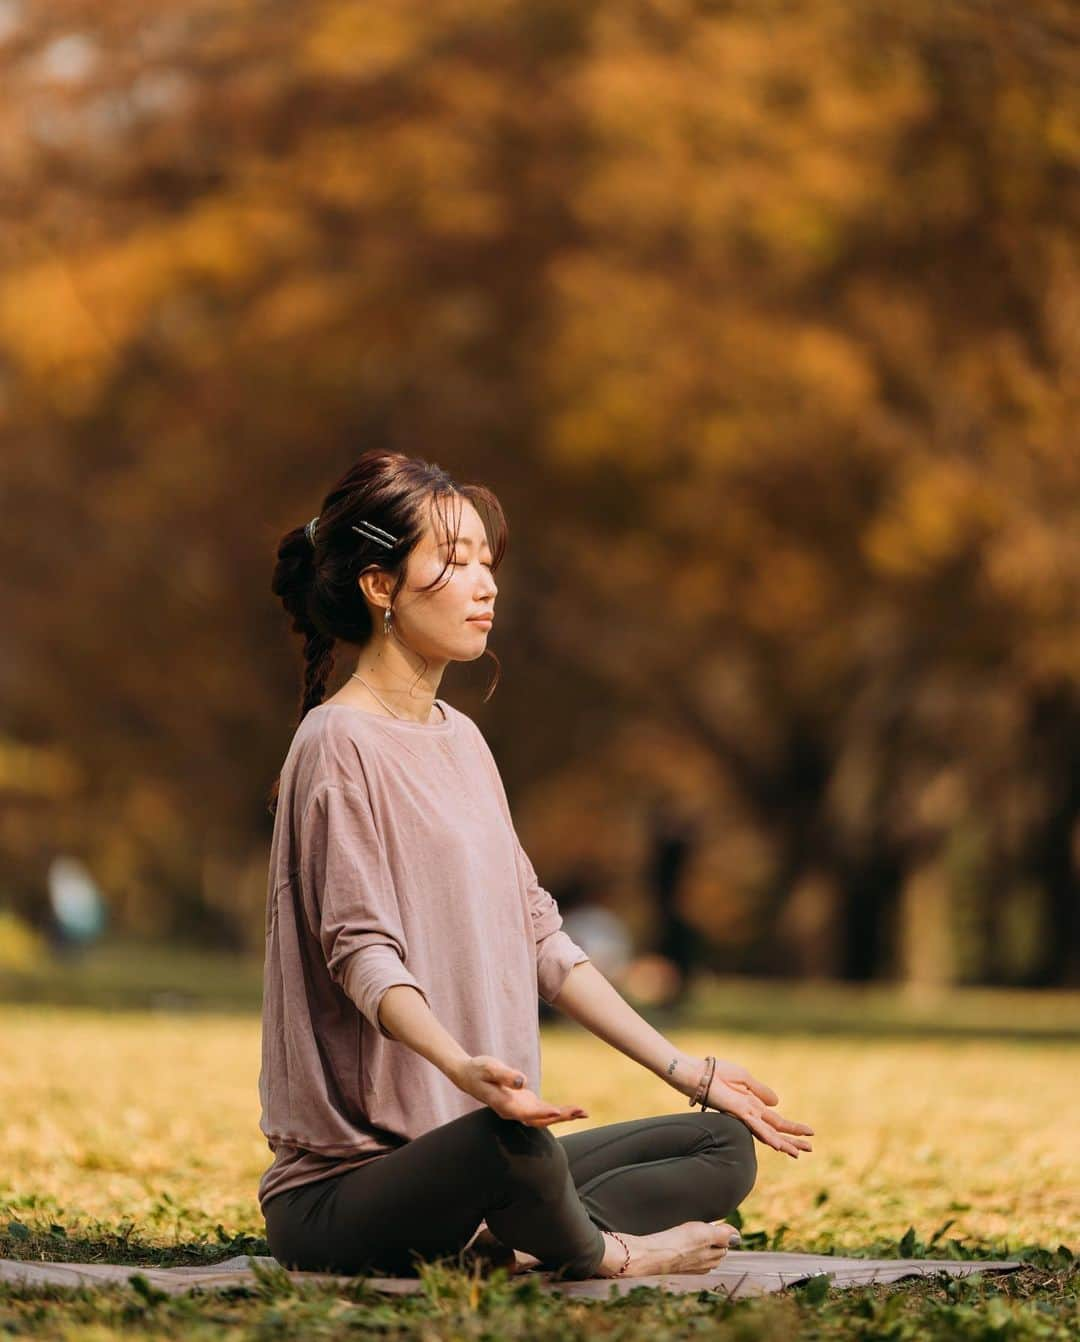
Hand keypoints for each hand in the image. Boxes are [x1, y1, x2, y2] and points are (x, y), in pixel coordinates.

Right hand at [451, 1054, 588, 1127]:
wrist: (467, 1076)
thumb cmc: (478, 1069)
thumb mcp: (489, 1068)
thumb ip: (505, 1075)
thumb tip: (523, 1081)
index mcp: (505, 1105)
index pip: (526, 1112)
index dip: (542, 1113)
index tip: (557, 1112)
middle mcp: (513, 1111)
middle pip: (540, 1119)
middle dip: (561, 1116)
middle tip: (581, 1112)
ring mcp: (519, 1109)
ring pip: (543, 1117)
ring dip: (563, 1116)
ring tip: (583, 1113)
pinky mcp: (523, 1103)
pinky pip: (542, 1111)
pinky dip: (557, 1111)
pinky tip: (571, 1111)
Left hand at [685, 1054, 814, 1158]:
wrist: (700, 1074)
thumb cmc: (718, 1074)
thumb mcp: (745, 1079)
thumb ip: (761, 1091)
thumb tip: (777, 1102)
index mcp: (753, 1106)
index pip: (776, 1121)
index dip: (792, 1127)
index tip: (809, 1132)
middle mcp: (751, 1115)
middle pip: (776, 1130)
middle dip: (793, 1139)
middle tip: (811, 1149)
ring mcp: (745, 1116)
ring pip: (769, 1133)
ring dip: (785, 1143)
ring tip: (799, 1153)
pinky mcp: (739, 1113)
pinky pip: (756, 1127)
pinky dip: (768, 1136)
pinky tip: (779, 1146)